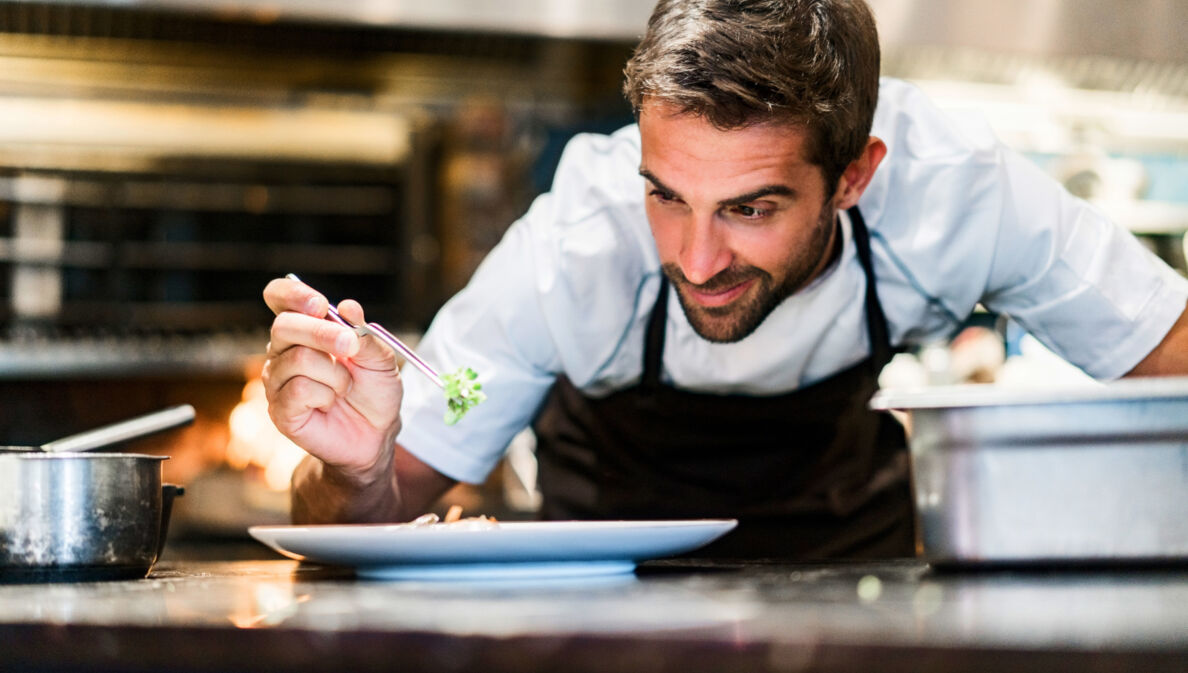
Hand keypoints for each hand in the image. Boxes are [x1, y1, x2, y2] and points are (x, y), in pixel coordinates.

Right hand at [261, 277, 402, 480]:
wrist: (376, 434)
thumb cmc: (374, 392)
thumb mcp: (381, 359)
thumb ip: (365, 334)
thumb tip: (348, 307)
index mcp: (304, 330)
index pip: (278, 298)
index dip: (291, 294)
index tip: (319, 304)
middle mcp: (283, 351)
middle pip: (284, 326)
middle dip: (322, 333)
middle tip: (350, 346)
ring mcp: (277, 381)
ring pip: (297, 359)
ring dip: (334, 373)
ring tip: (345, 387)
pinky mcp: (279, 410)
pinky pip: (298, 390)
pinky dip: (325, 395)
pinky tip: (330, 403)